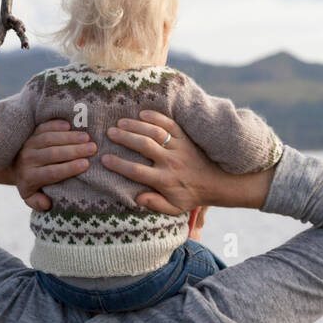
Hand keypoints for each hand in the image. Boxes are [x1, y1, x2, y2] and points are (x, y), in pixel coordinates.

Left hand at [13, 120, 97, 209]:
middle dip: (74, 150)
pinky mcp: (31, 133)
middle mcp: (28, 160)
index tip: (86, 164)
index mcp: (30, 177)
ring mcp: (29, 144)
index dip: (69, 168)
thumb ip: (38, 203)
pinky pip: (43, 127)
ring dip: (69, 137)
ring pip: (49, 139)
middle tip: (93, 148)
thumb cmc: (31, 184)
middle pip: (52, 153)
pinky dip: (56, 125)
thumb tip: (47, 203)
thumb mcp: (31, 197)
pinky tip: (70, 125)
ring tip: (87, 137)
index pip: (51, 172)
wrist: (15, 166)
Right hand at [102, 110, 272, 213]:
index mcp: (165, 180)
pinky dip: (157, 117)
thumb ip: (155, 204)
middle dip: (125, 138)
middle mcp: (171, 162)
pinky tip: (142, 114)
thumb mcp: (174, 208)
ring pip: (156, 133)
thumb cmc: (192, 195)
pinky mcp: (187, 138)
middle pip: (144, 146)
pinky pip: (171, 124)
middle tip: (109, 133)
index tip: (104, 159)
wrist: (218, 182)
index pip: (137, 171)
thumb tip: (137, 198)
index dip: (119, 165)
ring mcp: (179, 148)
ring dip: (136, 126)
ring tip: (120, 122)